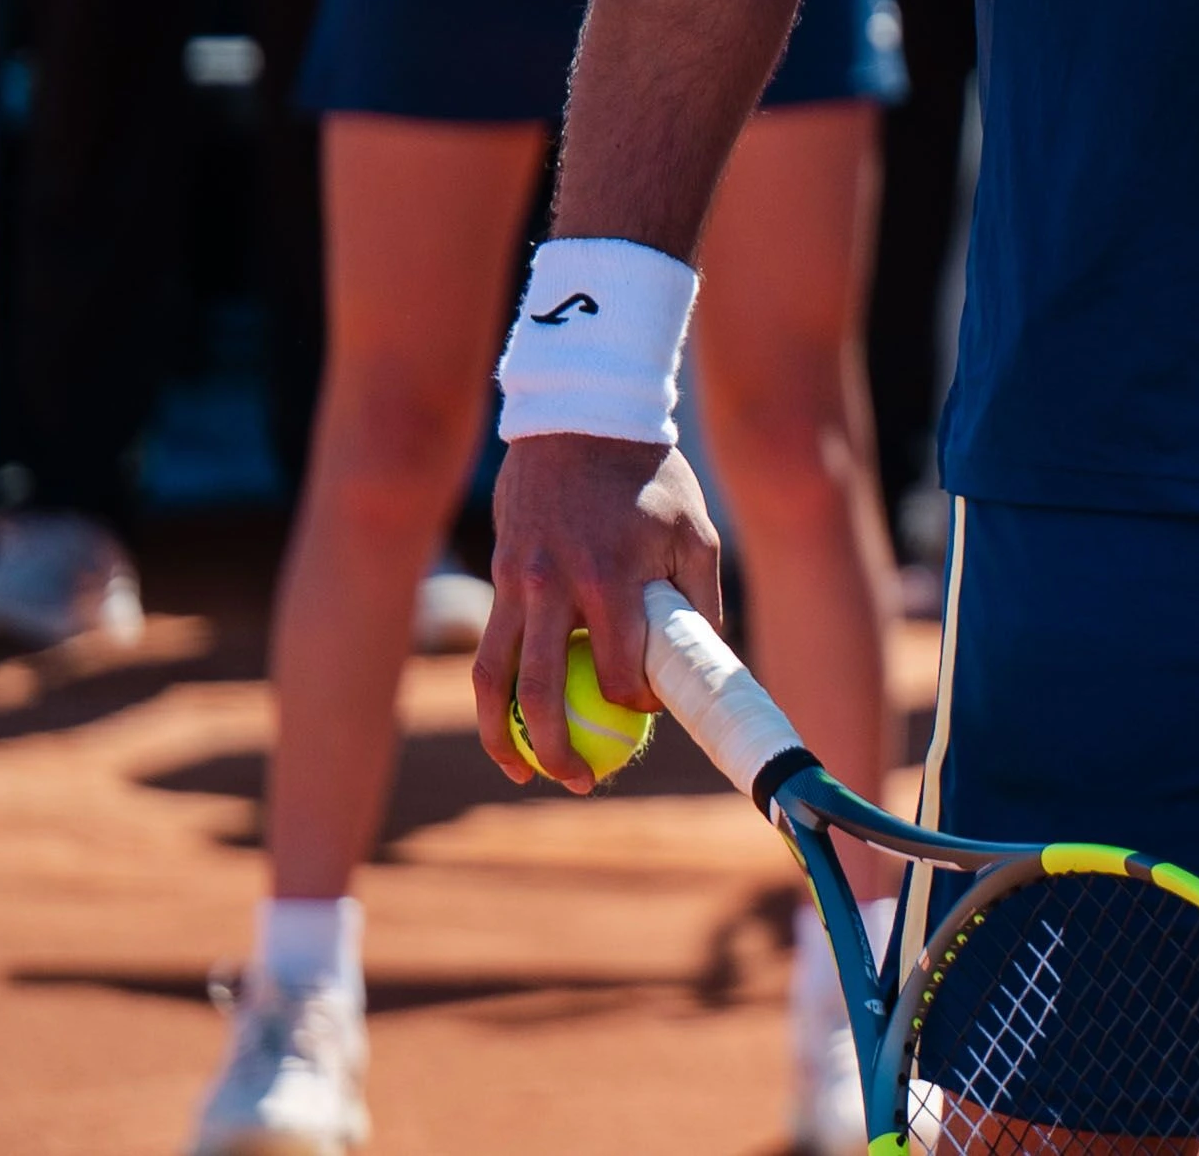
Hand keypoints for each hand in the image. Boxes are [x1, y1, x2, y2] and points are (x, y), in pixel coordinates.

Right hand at [474, 432, 721, 791]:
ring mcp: (516, 580)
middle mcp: (554, 585)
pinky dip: (496, 688)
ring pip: (495, 676)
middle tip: (579, 780)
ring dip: (503, 734)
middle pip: (542, 692)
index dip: (636, 705)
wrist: (583, 418)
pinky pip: (491, 643)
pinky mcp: (498, 573)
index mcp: (610, 578)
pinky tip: (506, 718)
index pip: (619, 673)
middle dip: (557, 749)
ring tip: (524, 773)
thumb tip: (706, 667)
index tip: (648, 711)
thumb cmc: (652, 478)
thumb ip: (701, 602)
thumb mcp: (696, 533)